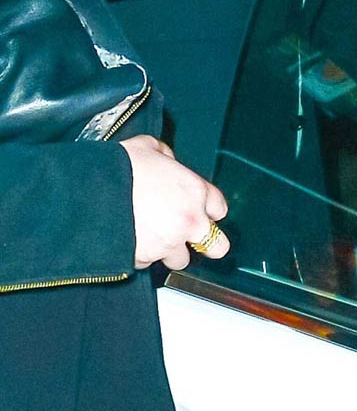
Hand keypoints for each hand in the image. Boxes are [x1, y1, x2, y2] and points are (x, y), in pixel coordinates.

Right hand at [121, 135, 228, 270]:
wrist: (84, 193)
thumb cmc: (116, 168)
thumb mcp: (147, 147)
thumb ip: (165, 156)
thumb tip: (166, 160)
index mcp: (195, 191)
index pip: (219, 208)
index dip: (207, 209)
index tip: (197, 209)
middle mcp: (188, 221)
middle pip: (217, 245)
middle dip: (204, 242)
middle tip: (188, 235)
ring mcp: (168, 243)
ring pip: (180, 259)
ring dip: (169, 251)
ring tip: (152, 237)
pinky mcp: (144, 260)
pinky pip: (147, 263)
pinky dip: (141, 255)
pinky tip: (128, 239)